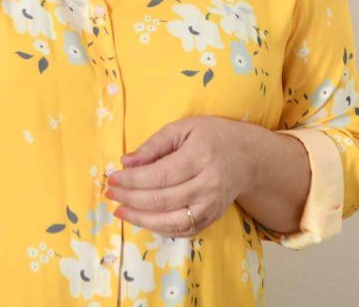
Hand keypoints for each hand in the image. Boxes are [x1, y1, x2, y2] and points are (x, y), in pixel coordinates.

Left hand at [103, 116, 261, 237]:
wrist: (248, 157)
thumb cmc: (213, 136)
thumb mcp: (184, 128)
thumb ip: (154, 144)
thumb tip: (126, 162)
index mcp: (201, 157)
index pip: (160, 175)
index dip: (133, 180)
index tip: (113, 178)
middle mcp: (208, 185)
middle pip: (162, 200)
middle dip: (131, 199)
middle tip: (110, 194)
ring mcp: (211, 206)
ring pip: (170, 221)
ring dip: (140, 219)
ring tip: (119, 211)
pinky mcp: (211, 219)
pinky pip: (180, 230)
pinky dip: (158, 227)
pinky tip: (142, 219)